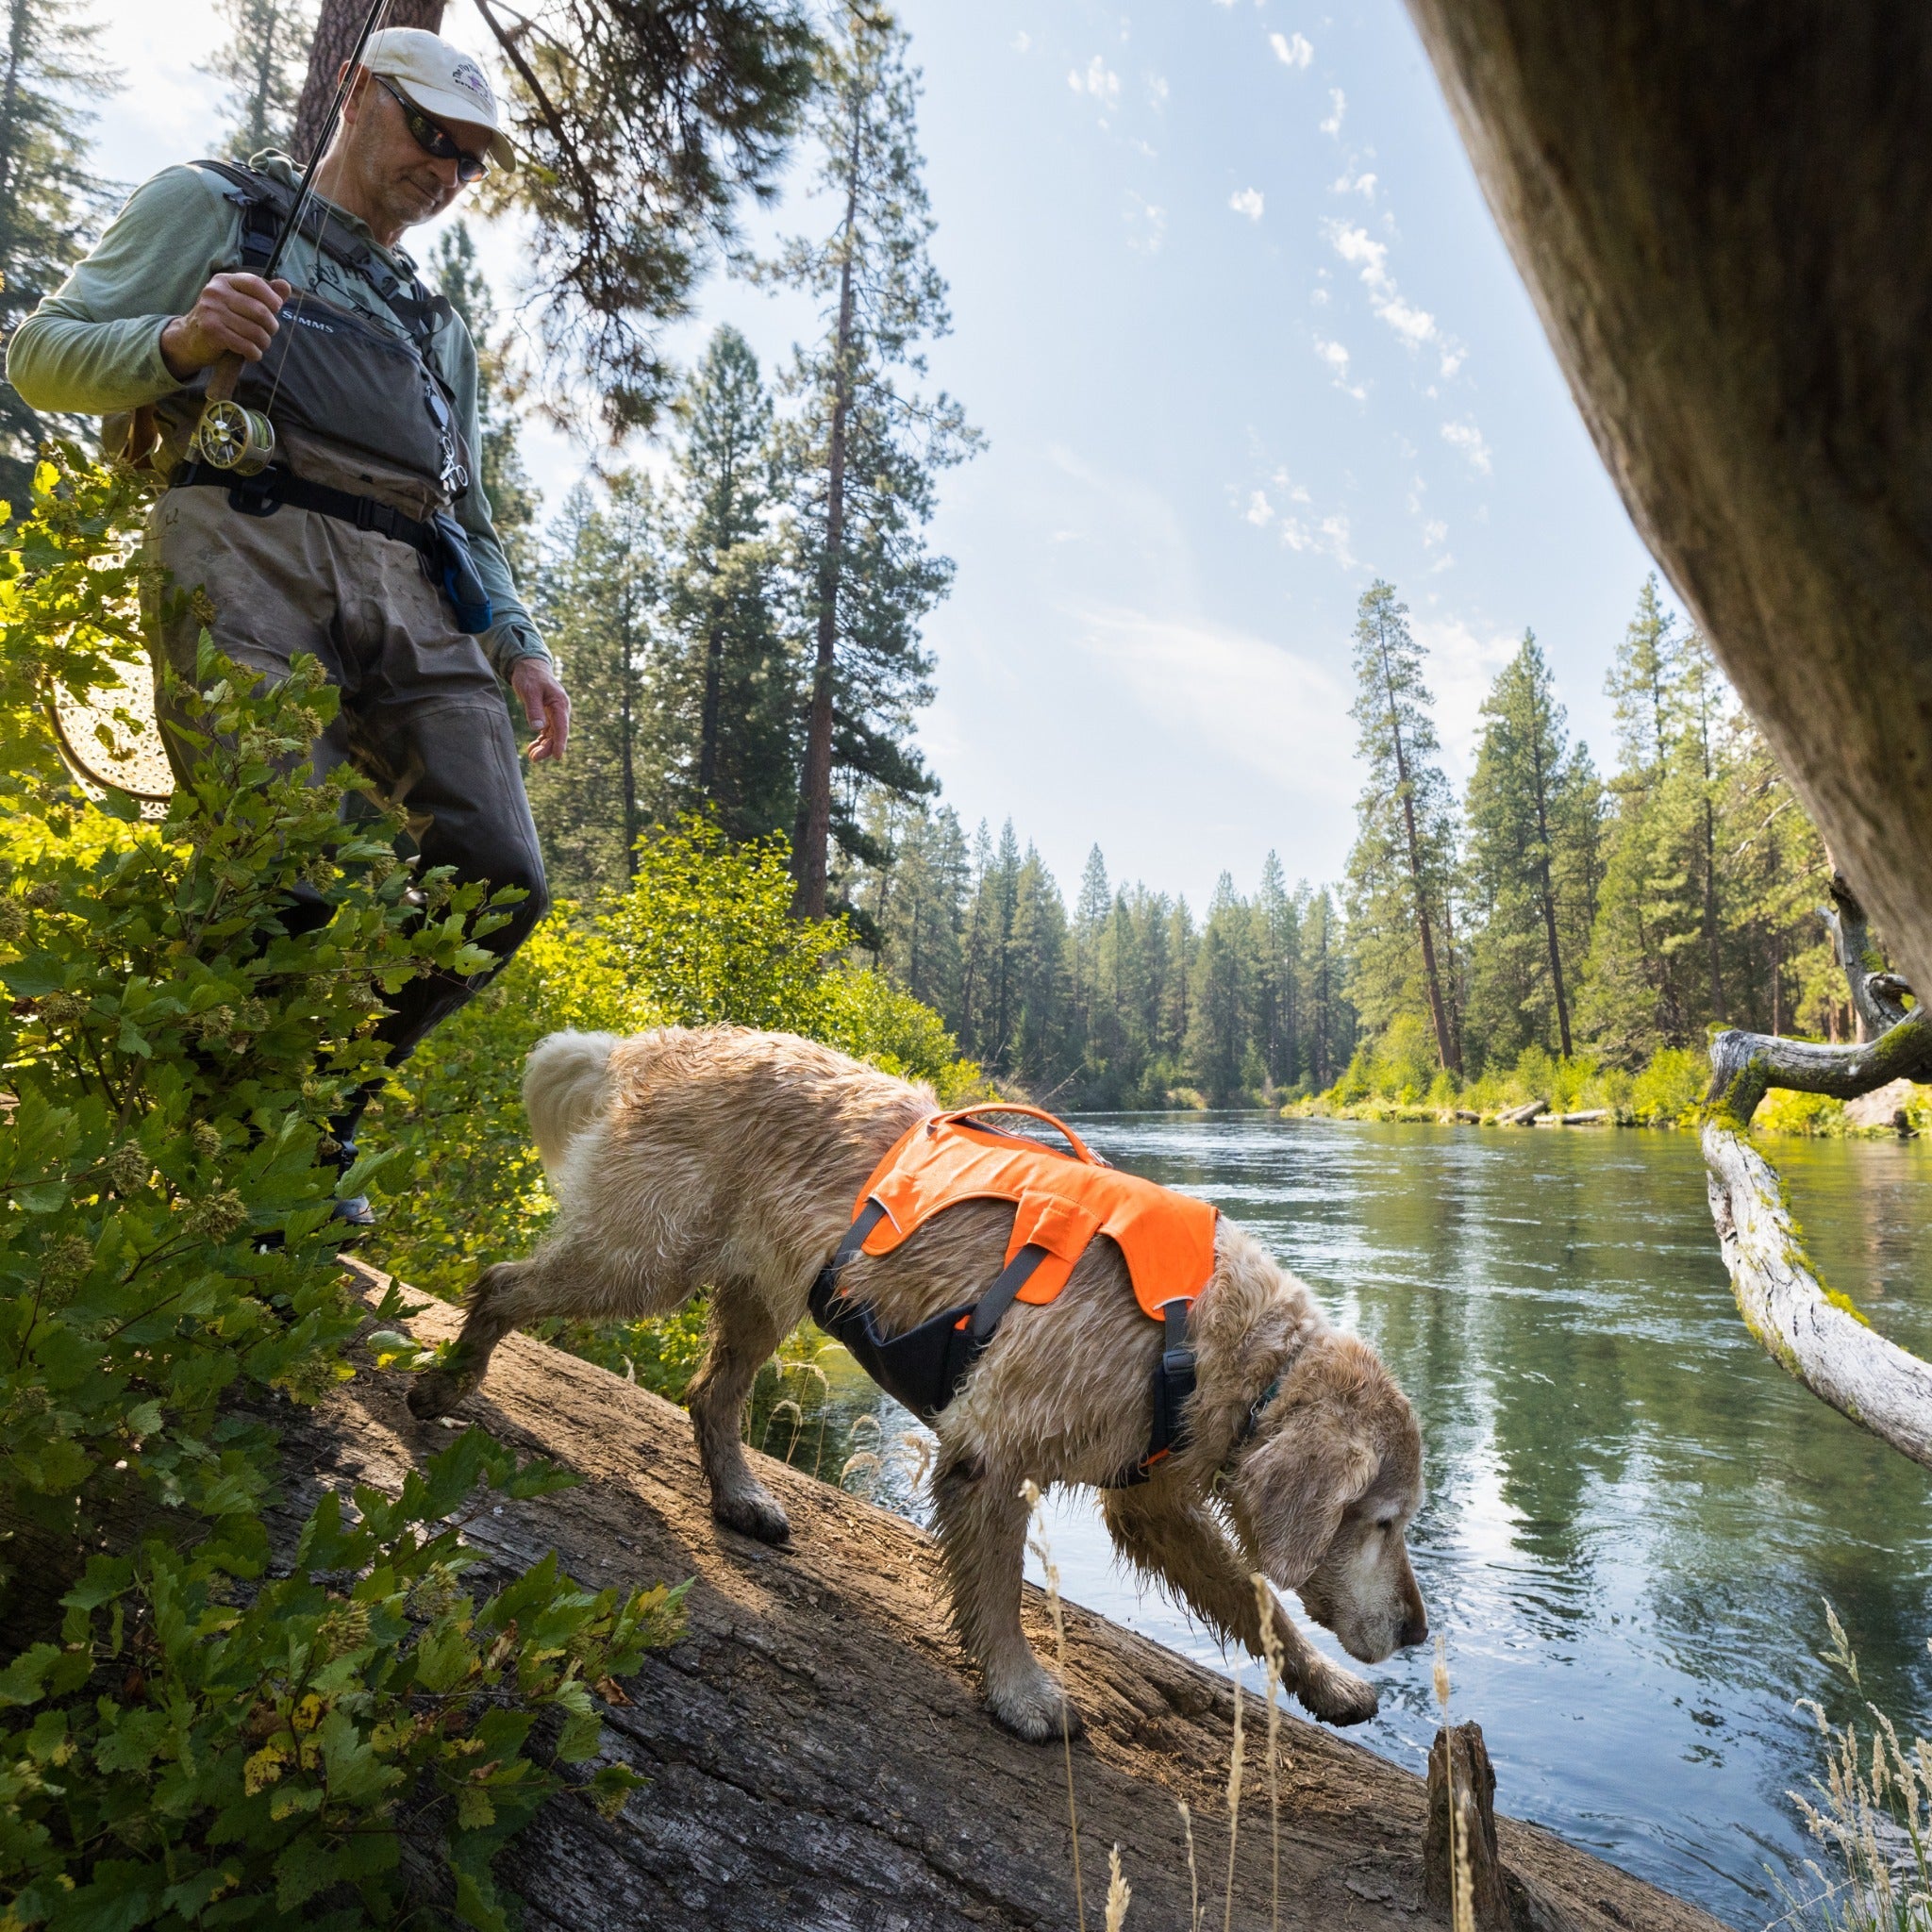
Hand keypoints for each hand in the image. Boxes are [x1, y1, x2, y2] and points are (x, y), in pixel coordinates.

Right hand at [159, 272, 291, 378]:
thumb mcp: (240, 302)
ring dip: (263, 343)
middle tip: (267, 334)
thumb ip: (263, 294)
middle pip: (260, 311)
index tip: (276, 310)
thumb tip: (285, 286)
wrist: (190, 337)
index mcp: (224, 281)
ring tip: (260, 345)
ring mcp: (212, 311)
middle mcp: (216, 292)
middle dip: (271, 327)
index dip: (272, 298)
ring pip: (255, 331)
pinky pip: (245, 345)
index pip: (255, 283)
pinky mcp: (211, 331)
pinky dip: (254, 354)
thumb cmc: (222, 319)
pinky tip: (252, 354)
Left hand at [510, 656, 569, 761]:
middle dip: (548, 748)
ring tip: (531, 756)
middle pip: (557, 734)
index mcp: (560, 703)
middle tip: (534, 758)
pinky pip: (547, 731)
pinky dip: (540, 740)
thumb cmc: (530, 676)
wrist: (529, 665)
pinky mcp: (547, 714)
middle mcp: (560, 710)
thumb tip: (538, 729)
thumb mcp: (529, 691)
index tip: (557, 756)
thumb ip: (534, 709)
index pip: (562, 727)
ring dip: (544, 746)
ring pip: (552, 735)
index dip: (560, 743)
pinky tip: (532, 748)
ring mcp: (554, 713)